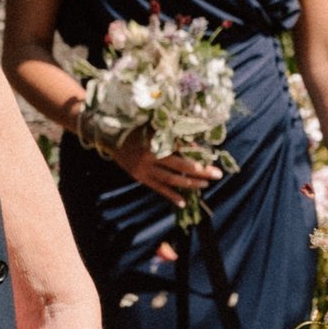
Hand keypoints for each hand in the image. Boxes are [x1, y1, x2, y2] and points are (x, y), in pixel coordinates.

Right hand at [98, 131, 221, 203]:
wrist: (109, 137)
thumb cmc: (135, 129)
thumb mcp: (153, 127)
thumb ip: (172, 135)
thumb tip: (194, 144)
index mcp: (156, 140)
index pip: (182, 149)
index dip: (197, 154)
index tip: (211, 157)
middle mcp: (151, 156)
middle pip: (181, 166)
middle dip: (201, 171)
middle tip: (218, 174)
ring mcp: (145, 169)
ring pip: (172, 179)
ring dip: (190, 183)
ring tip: (205, 185)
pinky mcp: (140, 178)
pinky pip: (158, 189)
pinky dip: (171, 196)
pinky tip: (183, 202)